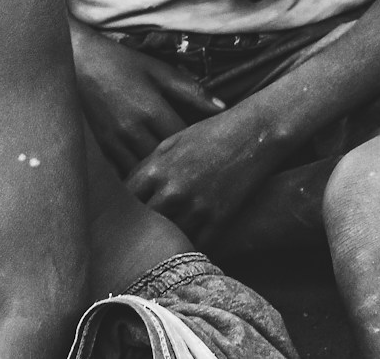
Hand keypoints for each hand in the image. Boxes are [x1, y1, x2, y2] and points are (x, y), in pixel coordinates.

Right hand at [71, 29, 223, 173]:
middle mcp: (132, 131)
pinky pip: (123, 174)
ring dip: (161, 175)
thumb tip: (223, 108)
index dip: (200, 145)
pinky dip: (139, 178)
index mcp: (151, 110)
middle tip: (201, 168)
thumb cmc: (123, 64)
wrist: (78, 63)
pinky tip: (153, 178)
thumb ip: (192, 91)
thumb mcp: (160, 71)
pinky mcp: (101, 150)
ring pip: (144, 173)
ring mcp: (114, 143)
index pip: (184, 140)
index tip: (214, 148)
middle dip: (182, 165)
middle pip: (165, 162)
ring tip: (179, 176)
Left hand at [126, 102, 285, 241]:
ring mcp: (196, 207)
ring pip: (167, 239)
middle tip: (136, 239)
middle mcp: (172, 192)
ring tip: (161, 247)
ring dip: (165, 242)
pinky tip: (187, 246)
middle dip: (140, 230)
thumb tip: (127, 188)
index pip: (124, 202)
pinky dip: (191, 247)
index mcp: (156, 170)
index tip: (124, 216)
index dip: (123, 210)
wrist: (257, 132)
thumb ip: (148, 166)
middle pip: (141, 225)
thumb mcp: (173, 141)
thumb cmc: (213, 132)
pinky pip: (196, 245)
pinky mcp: (219, 219)